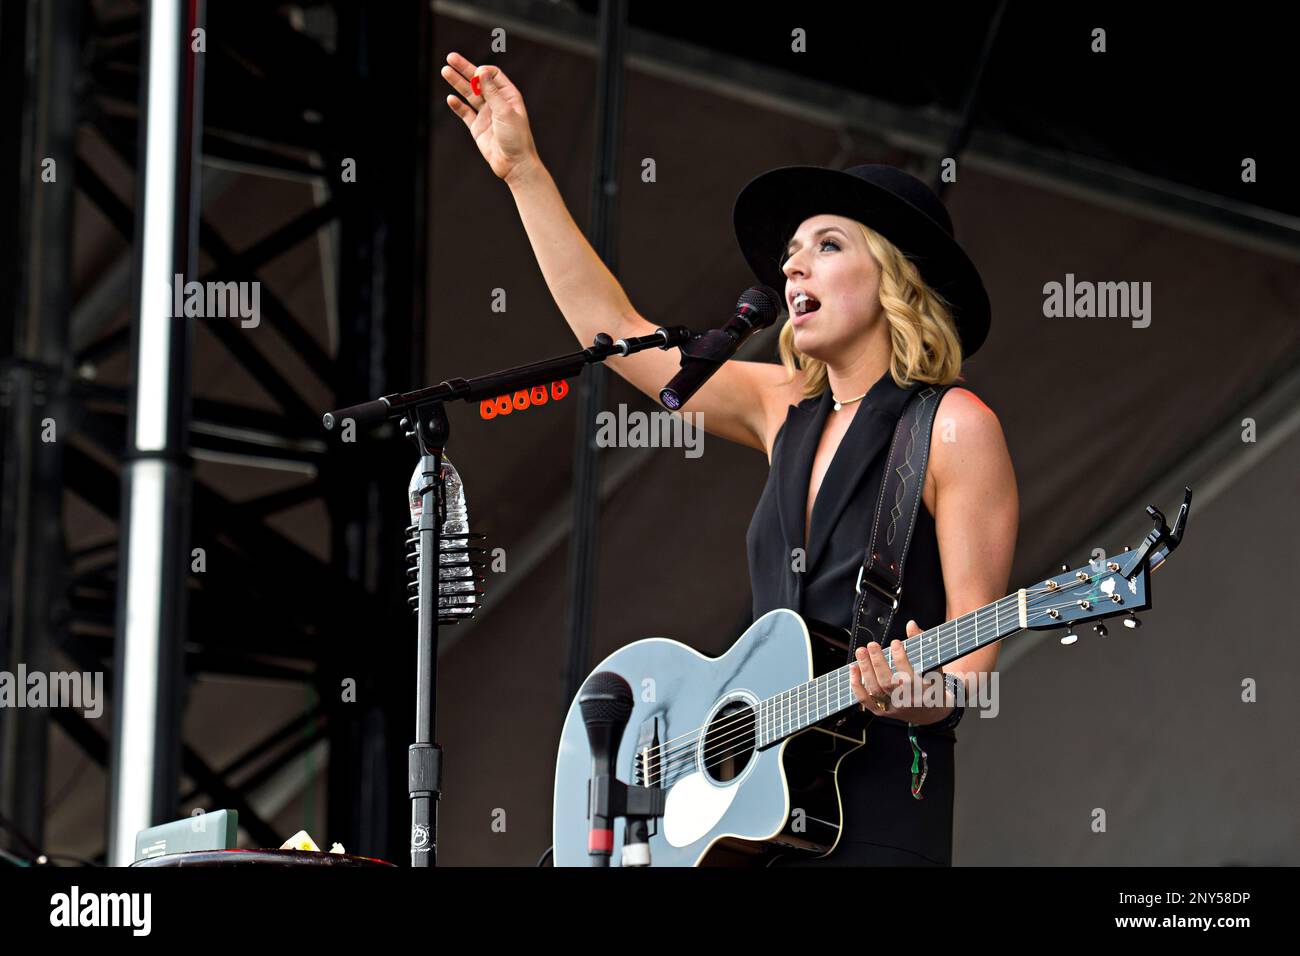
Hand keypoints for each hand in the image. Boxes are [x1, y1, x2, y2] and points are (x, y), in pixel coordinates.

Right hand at [441, 52, 539, 184]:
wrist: (514, 164)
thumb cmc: (516, 138)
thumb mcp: (505, 111)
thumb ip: (492, 91)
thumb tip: (482, 71)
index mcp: (509, 96)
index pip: (493, 75)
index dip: (483, 71)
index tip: (477, 74)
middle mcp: (497, 103)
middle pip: (478, 81)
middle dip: (464, 69)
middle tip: (451, 58)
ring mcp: (486, 115)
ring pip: (469, 95)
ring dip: (457, 83)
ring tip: (445, 71)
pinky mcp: (478, 128)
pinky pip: (465, 113)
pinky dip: (458, 106)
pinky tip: (450, 98)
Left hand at [848, 620, 953, 724]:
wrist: (931, 712)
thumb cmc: (932, 684)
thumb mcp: (934, 666)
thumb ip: (922, 644)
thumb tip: (911, 624)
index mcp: (923, 692)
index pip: (909, 677)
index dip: (901, 659)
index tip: (896, 642)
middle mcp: (907, 702)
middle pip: (888, 683)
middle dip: (878, 662)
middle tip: (872, 644)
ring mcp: (893, 708)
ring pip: (875, 690)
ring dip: (865, 669)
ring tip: (861, 651)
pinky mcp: (882, 711)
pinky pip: (865, 700)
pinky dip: (856, 685)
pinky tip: (853, 668)